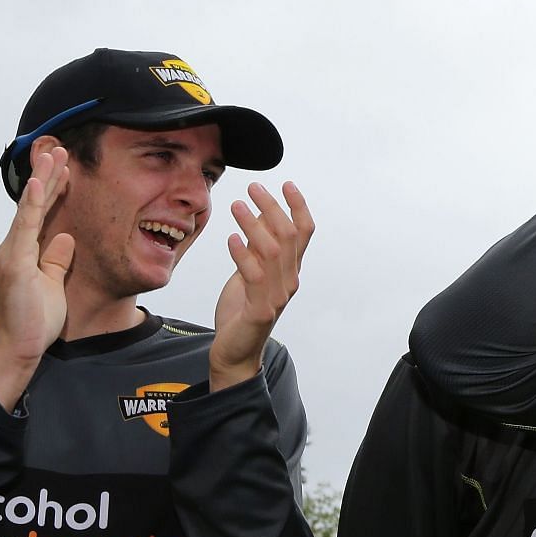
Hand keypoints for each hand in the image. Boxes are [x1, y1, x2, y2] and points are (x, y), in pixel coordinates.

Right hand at [0, 146, 73, 408]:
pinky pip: (26, 226)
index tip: (64, 167)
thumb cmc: (34, 320)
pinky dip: (31, 204)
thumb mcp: (53, 283)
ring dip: (42, 180)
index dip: (52, 190)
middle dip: (48, 176)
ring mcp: (13, 252)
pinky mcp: (15, 261)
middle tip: (60, 149)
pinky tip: (38, 183)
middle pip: (34, 204)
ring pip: (30, 208)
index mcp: (26, 251)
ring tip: (53, 155)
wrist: (17, 347)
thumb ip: (56, 260)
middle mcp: (16, 247)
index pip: (41, 213)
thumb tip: (65, 237)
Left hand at [209, 182, 313, 391]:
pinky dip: (243, 255)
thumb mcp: (249, 272)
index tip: (287, 184)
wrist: (236, 352)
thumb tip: (259, 213)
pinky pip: (254, 277)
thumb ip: (257, 247)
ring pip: (273, 252)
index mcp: (290, 270)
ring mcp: (278, 296)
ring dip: (254, 225)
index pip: (304, 233)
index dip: (299, 207)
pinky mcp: (261, 310)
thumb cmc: (241, 311)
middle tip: (253, 187)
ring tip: (235, 205)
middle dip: (273, 207)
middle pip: (289, 236)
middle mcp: (289, 280)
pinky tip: (231, 239)